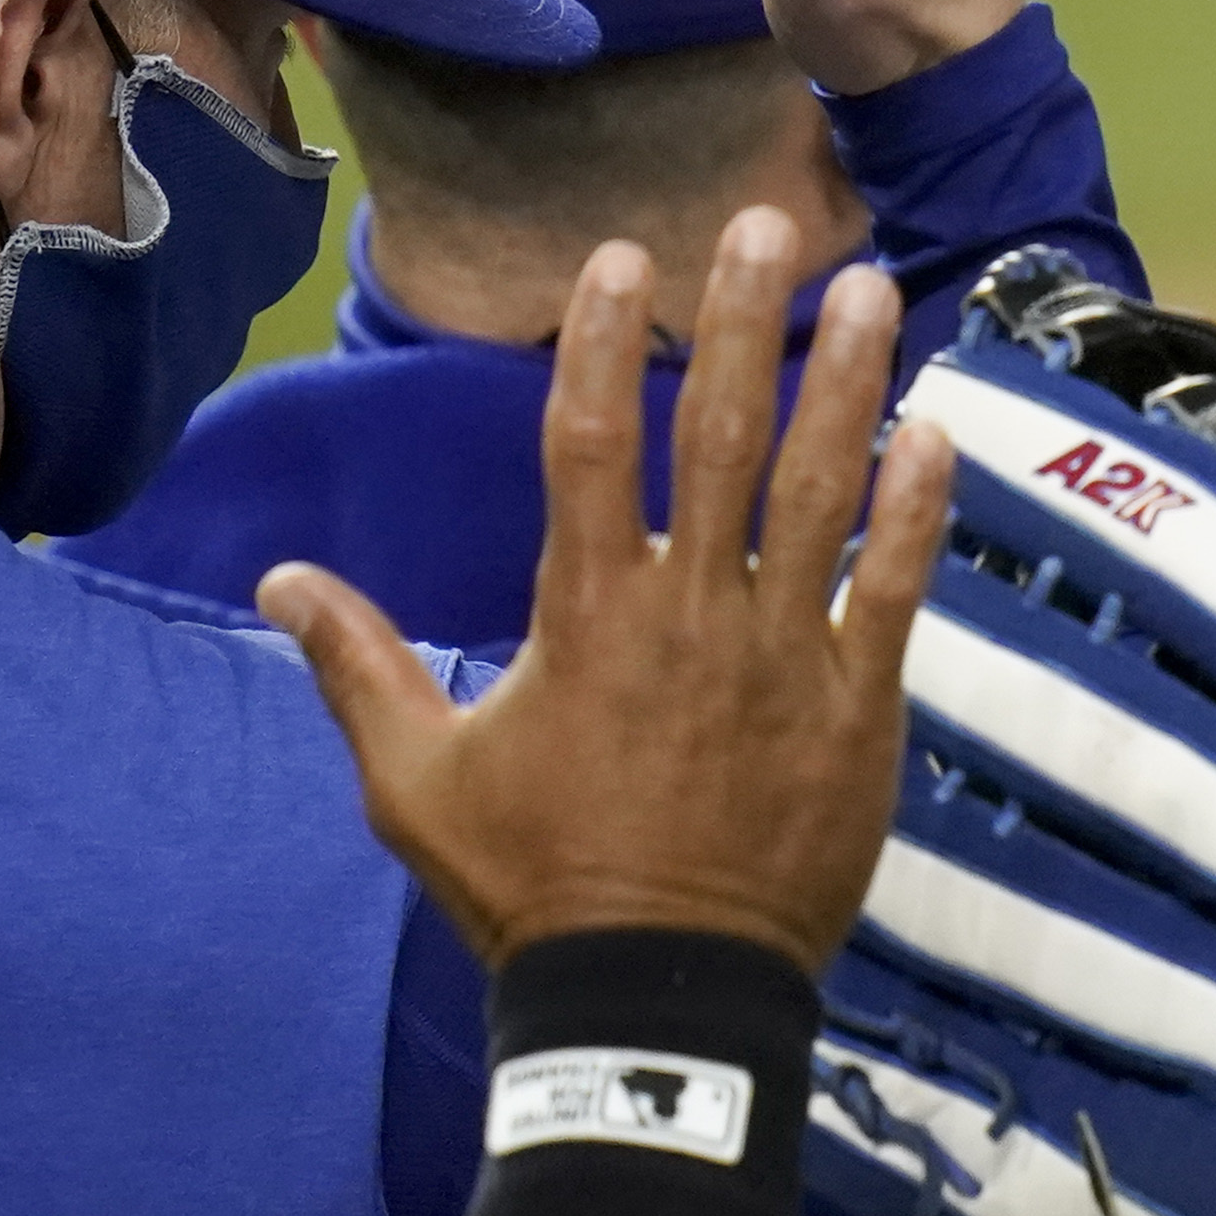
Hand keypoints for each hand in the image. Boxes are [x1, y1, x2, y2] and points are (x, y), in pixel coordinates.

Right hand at [266, 213, 955, 971]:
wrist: (656, 991)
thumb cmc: (532, 887)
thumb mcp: (417, 778)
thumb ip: (356, 666)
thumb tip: (278, 580)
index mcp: (582, 614)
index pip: (588, 444)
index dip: (603, 345)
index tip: (621, 263)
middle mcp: (688, 613)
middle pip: (721, 437)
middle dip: (741, 322)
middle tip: (763, 224)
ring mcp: (781, 656)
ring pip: (823, 491)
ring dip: (850, 382)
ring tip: (875, 287)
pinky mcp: (858, 710)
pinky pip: (893, 590)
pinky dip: (918, 511)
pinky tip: (938, 431)